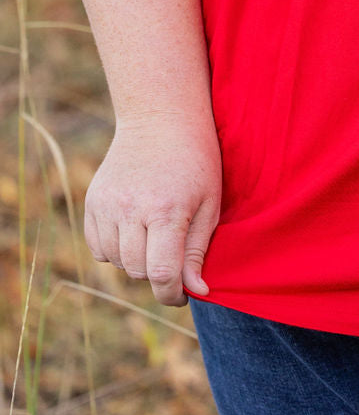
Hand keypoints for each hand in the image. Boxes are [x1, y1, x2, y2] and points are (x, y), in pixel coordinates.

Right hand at [84, 114, 222, 306]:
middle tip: (174, 254)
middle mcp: (131, 208)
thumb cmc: (196, 161)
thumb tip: (196, 291)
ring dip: (135, 260)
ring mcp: (106, 204)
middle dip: (158, 273)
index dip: (171, 294)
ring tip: (155, 235)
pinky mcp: (92, 201)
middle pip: (137, 270)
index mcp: (166, 210)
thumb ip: (198, 250)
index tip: (181, 295)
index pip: (161, 273)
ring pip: (115, 262)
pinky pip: (97, 247)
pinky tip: (134, 229)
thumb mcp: (210, 203)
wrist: (161, 119)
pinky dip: (114, 249)